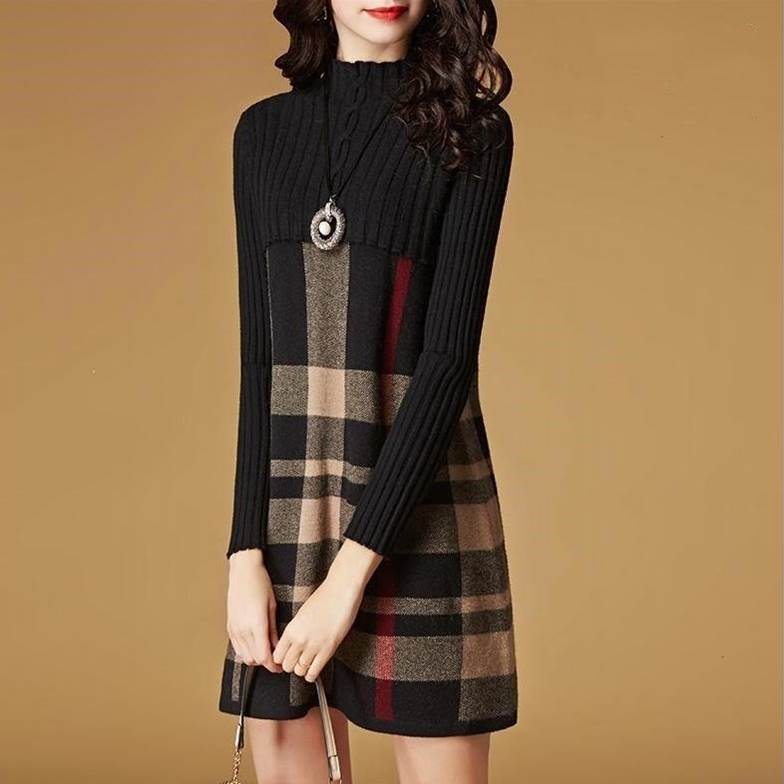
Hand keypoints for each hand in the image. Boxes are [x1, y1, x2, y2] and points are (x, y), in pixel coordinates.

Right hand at [226, 549, 282, 672]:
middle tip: (276, 659)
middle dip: (266, 663)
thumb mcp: (272, 606)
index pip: (263, 656)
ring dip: (255, 658)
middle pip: (254, 659)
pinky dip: (246, 651)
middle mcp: (243, 629)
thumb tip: (277, 647)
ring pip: (244, 656)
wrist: (243, 571)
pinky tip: (255, 645)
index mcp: (256, 625)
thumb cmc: (260, 584)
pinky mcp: (229, 626)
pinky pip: (237, 647)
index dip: (273, 665)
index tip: (280, 667)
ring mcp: (234, 629)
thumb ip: (273, 630)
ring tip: (266, 651)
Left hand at [272, 538, 382, 681]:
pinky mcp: (328, 650)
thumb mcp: (302, 613)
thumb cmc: (325, 597)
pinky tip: (314, 667)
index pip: (276, 656)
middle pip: (286, 666)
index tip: (286, 657)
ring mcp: (314, 646)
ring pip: (299, 671)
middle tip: (297, 659)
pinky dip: (312, 674)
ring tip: (307, 661)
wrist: (341, 591)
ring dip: (302, 668)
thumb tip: (293, 644)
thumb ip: (295, 630)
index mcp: (291, 629)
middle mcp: (299, 640)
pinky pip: (313, 673)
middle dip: (291, 664)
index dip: (281, 658)